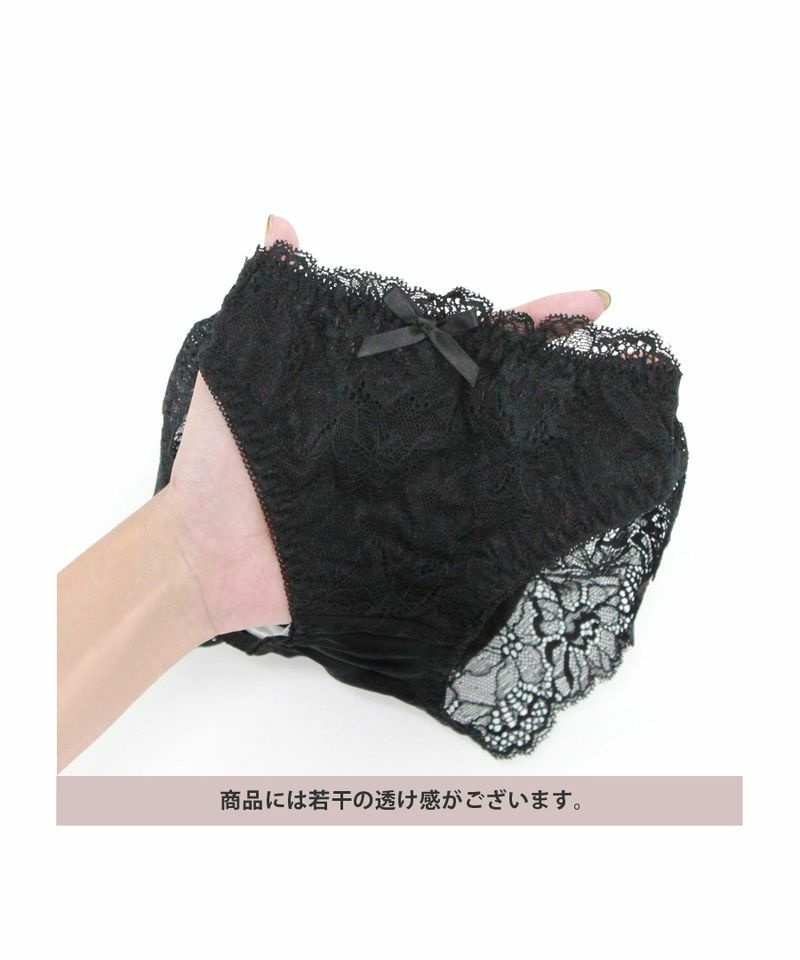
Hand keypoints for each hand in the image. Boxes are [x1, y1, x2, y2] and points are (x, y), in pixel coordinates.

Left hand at [162, 215, 611, 637]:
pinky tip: (561, 501)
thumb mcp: (242, 368)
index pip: (464, 342)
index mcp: (382, 388)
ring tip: (609, 417)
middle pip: (495, 394)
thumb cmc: (219, 459)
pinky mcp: (416, 539)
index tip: (590, 300)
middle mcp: (412, 434)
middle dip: (558, 371)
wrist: (202, 551)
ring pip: (494, 455)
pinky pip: (475, 523)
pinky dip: (518, 513)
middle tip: (622, 356)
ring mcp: (418, 486)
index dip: (528, 321)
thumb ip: (272, 305)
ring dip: (550, 436)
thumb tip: (279, 221)